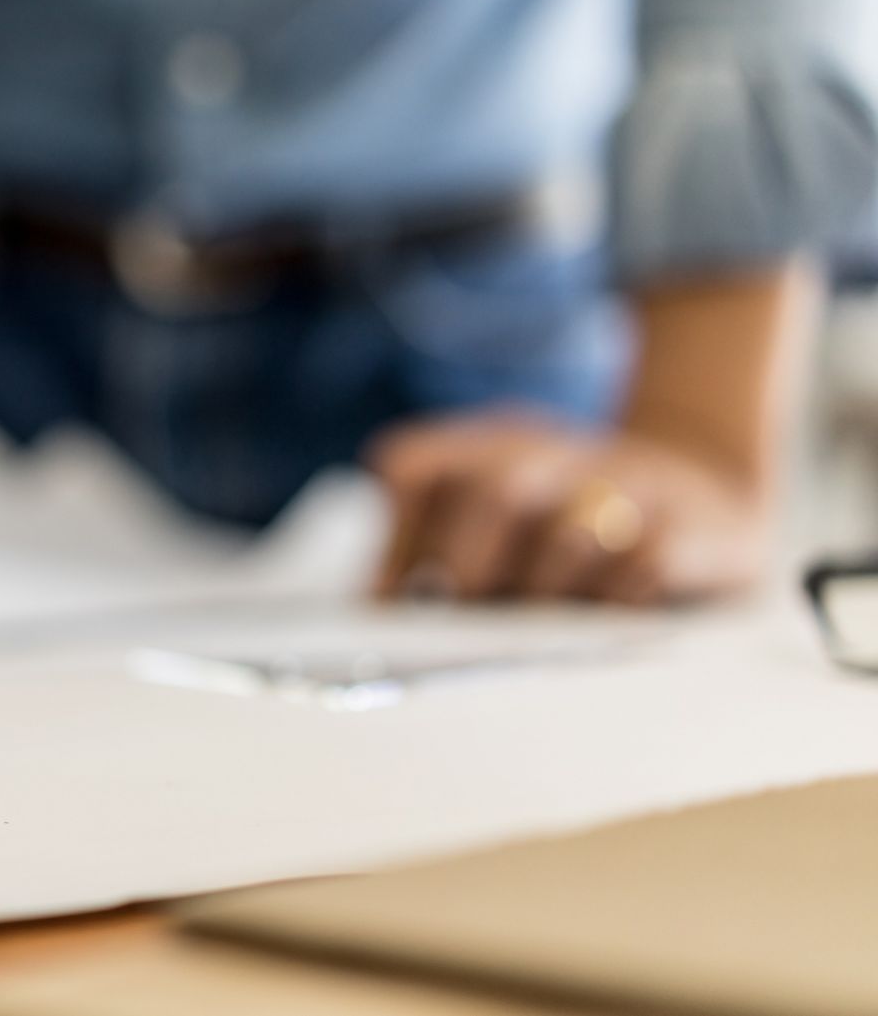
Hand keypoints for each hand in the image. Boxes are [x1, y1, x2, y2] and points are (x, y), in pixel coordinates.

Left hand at [367, 409, 768, 605]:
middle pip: (493, 489)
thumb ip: (433, 555)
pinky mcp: (689, 524)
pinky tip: (603, 625)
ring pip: (571, 532)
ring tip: (530, 636)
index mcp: (486, 444)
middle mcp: (551, 450)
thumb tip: (379, 616)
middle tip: (456, 627)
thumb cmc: (565, 530)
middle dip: (465, 567)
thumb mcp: (497, 522)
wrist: (702, 489)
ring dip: (543, 595)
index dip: (392, 537)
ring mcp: (626, 480)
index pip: (410, 463)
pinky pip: (645, 565)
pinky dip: (616, 604)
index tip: (389, 604)